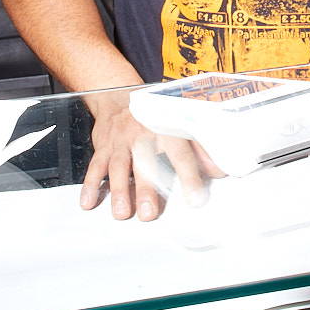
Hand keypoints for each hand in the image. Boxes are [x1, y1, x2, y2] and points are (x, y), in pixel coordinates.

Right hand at [79, 95, 221, 220]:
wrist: (118, 95)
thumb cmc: (153, 115)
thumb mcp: (178, 123)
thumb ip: (200, 147)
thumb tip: (220, 170)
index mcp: (166, 126)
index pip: (180, 153)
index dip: (189, 176)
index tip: (196, 199)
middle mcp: (142, 133)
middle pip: (144, 162)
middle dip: (146, 189)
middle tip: (150, 213)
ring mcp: (120, 141)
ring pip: (117, 166)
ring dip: (118, 191)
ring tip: (122, 213)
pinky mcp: (102, 147)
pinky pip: (94, 166)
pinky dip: (90, 184)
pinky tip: (89, 202)